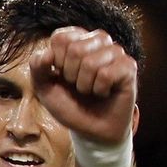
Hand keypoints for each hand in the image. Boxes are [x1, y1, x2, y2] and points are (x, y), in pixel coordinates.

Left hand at [28, 26, 136, 144]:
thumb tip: (47, 53)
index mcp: (76, 40)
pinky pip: (106, 74)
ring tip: (90, 90)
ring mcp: (115, 52)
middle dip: (70, 75)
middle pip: (75, 49)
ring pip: (90, 62)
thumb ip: (37, 68)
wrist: (91, 129)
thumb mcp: (44, 88)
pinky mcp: (129, 66)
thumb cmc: (69, 104)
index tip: (61, 74)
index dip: (56, 61)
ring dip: (84, 85)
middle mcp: (97, 41)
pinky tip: (103, 92)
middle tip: (77, 85)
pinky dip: (99, 89)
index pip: (60, 37)